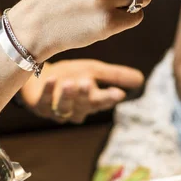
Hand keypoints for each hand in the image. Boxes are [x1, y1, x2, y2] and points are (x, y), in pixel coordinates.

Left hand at [19, 60, 143, 123]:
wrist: (38, 73)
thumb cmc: (70, 74)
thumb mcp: (94, 71)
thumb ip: (115, 75)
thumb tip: (142, 79)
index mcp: (91, 101)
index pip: (103, 101)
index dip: (109, 98)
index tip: (118, 93)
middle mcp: (76, 108)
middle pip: (84, 106)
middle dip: (87, 96)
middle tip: (88, 83)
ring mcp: (57, 109)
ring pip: (65, 107)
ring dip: (68, 96)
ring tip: (71, 82)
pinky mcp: (40, 106)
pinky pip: (44, 102)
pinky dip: (48, 91)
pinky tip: (51, 79)